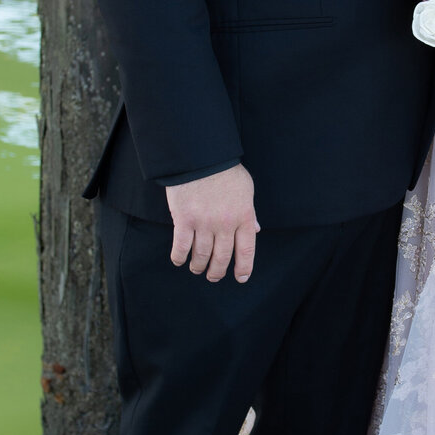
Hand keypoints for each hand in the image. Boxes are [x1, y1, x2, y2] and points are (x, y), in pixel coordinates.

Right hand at [165, 164, 258, 282]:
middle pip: (222, 258)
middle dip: (217, 272)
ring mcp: (204, 223)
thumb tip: (255, 230)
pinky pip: (181, 246)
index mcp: (244, 216)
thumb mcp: (246, 190)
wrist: (201, 157)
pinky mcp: (184, 220)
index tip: (240, 278)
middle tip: (213, 276)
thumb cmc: (225, 171)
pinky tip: (179, 260)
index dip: (244, 268)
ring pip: (201, 256)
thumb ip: (249, 212)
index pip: (247, 250)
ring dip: (198, 267)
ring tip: (196, 269)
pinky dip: (179, 257)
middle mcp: (225, 224)